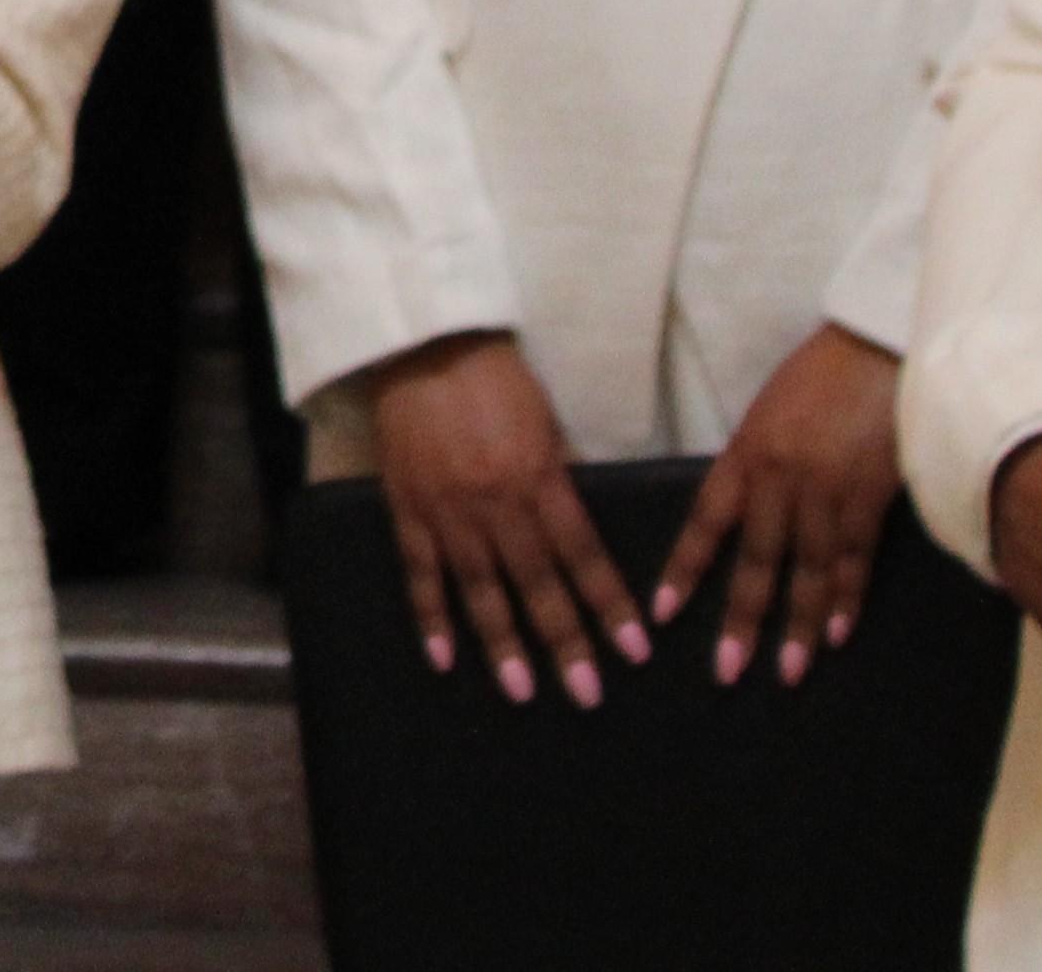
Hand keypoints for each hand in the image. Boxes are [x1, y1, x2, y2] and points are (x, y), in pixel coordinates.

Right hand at [361, 331, 646, 705]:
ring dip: (503, 644)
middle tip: (587, 695)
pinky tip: (444, 659)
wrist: (422, 345)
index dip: (609, 605)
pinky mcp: (408, 509)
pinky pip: (421, 572)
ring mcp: (448, 512)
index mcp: (538, 479)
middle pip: (537, 584)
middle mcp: (497, 504)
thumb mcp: (545, 423)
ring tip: (522, 691)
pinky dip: (431, 616)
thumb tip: (576, 534)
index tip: (633, 650)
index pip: (582, 556)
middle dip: (565, 642)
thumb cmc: (495, 379)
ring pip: (481, 590)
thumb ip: (559, 480)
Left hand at [655, 321, 903, 685]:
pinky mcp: (871, 496)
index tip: (663, 613)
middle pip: (757, 559)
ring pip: (807, 570)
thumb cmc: (820, 376)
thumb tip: (745, 511)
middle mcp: (780, 478)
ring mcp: (828, 490)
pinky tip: (837, 633)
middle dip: (741, 619)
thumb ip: (755, 464)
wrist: (879, 348)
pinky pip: (855, 557)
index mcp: (746, 454)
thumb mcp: (768, 415)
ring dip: (797, 625)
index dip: (686, 569)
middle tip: (727, 670)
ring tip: (787, 671)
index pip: (706, 521)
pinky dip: (847, 598)